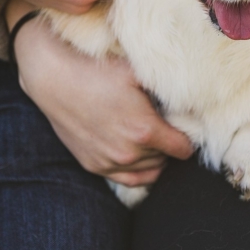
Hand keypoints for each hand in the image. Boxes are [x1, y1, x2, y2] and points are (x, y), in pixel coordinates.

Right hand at [14, 15, 193, 185]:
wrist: (53, 77)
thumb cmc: (97, 69)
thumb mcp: (137, 71)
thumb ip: (168, 84)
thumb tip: (197, 89)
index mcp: (145, 131)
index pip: (184, 149)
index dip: (187, 136)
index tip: (182, 125)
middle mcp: (129, 153)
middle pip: (166, 159)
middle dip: (168, 144)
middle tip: (162, 124)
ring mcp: (109, 162)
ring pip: (149, 171)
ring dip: (154, 158)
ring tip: (151, 137)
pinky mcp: (94, 166)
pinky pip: (127, 179)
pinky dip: (137, 169)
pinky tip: (138, 153)